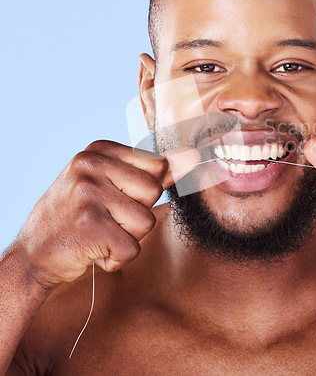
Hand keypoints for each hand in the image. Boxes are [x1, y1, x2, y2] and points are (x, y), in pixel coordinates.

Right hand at [13, 140, 198, 287]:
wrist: (32, 253)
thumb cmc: (77, 215)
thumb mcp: (108, 184)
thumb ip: (148, 173)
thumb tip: (190, 158)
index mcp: (99, 150)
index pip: (158, 164)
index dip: (146, 190)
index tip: (119, 198)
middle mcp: (91, 165)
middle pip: (154, 191)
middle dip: (138, 213)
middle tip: (106, 219)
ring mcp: (89, 194)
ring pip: (146, 222)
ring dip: (127, 238)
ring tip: (99, 234)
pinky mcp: (90, 226)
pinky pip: (131, 248)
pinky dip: (116, 259)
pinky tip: (93, 251)